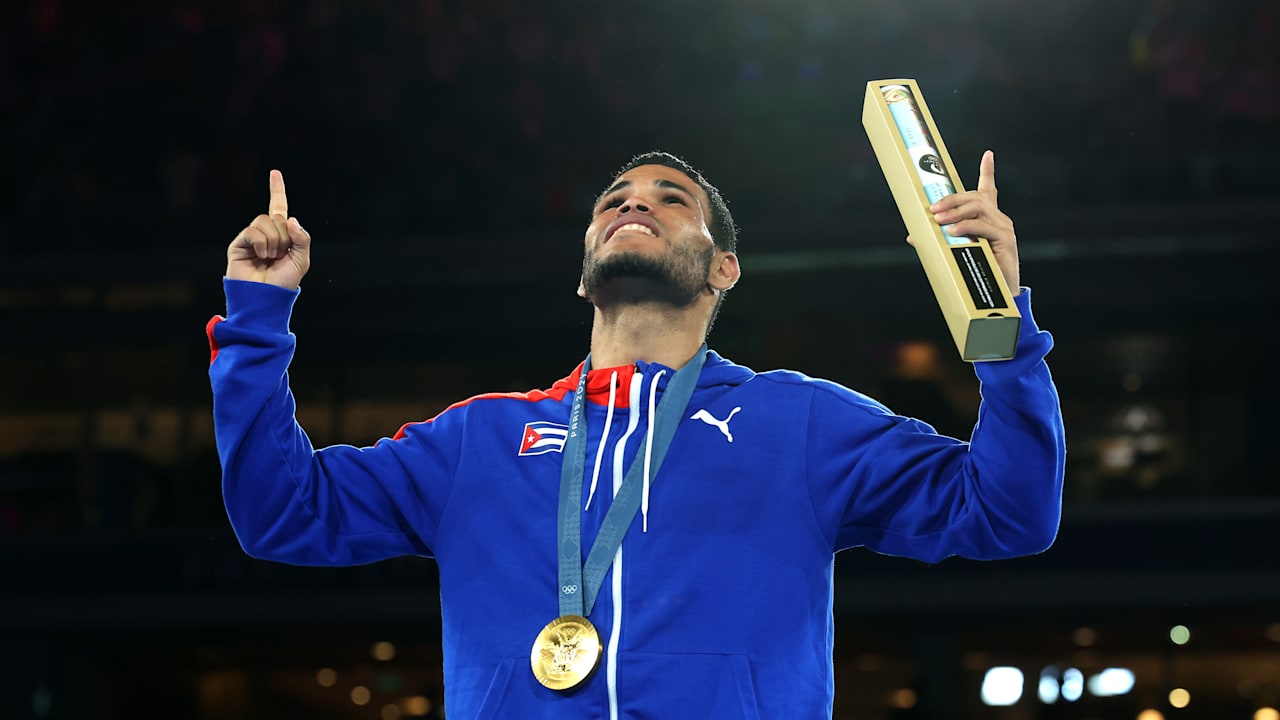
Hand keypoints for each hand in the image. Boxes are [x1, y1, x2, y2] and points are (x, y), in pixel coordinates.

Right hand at [226, 170, 311, 289]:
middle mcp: (265, 233)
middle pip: (276, 216)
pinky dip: (262, 243)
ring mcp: (251, 238)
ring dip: (274, 241)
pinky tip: (261, 256)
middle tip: (281, 255)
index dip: (277, 190)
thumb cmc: (284, 282)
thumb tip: (289, 218)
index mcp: (281, 234)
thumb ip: (301, 238)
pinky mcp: (238, 244)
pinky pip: (253, 231)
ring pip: (265, 221)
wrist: (266, 297)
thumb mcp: (302, 260)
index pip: (278, 207)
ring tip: (270, 258)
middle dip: (285, 236)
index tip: (275, 173)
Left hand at [907, 151, 1019, 293]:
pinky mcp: (1005, 238)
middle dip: (952, 199)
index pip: (989, 189)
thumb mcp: (956, 250)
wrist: (1000, 292)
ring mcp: (1003, 226)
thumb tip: (913, 235)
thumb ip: (938, 239)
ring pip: (978, 208)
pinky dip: (966, 227)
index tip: (988, 154)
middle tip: (933, 209)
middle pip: (976, 197)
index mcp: (988, 217)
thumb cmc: (977, 268)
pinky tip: (953, 231)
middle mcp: (998, 218)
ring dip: (955, 212)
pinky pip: (983, 227)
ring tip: (939, 220)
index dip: (988, 171)